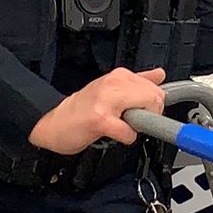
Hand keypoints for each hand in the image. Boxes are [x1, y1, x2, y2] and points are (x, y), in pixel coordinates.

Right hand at [31, 66, 165, 154]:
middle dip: (150, 115)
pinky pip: (129, 131)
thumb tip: (159, 75)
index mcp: (119, 76)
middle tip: (132, 121)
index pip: (156, 87)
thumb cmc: (82, 109)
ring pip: (146, 110)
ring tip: (120, 124)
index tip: (143, 112)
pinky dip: (126, 137)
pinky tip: (113, 134)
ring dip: (138, 124)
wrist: (53, 122)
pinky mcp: (100, 119)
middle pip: (155, 98)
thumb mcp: (111, 89)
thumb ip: (138, 81)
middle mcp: (114, 83)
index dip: (154, 106)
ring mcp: (106, 100)